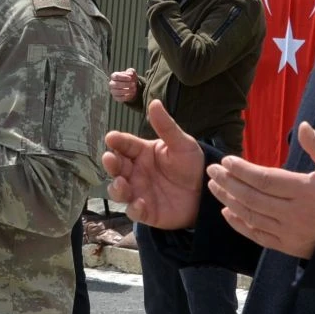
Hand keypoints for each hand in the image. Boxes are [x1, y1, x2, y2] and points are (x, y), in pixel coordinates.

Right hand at [103, 99, 203, 229]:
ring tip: (122, 183)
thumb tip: (154, 102)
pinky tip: (140, 204)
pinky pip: (134, 211)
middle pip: (116, 167)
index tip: (111, 137)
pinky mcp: (146, 211)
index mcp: (141, 153)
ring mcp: (138, 191)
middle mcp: (135, 172)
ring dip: (117, 188)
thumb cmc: (190, 164)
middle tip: (110, 158)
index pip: (125, 144)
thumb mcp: (182, 144)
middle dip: (110, 163)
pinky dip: (134, 209)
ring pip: (119, 190)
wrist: (205, 192)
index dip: (117, 141)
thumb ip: (166, 127)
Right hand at [109, 67, 138, 102]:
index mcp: (114, 76)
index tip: (130, 78)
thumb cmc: (130, 78)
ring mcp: (113, 91)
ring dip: (126, 91)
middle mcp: (112, 84)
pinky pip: (119, 98)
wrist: (132, 87)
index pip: (116, 76)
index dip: (123, 77)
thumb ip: (131, 71)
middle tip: (133, 84)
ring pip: (117, 92)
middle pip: (116, 84)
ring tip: (134, 89)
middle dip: (126, 84)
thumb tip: (130, 73)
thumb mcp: (132, 73)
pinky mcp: (116, 97)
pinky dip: (126, 97)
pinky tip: (132, 94)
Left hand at [207, 122, 314, 258]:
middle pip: (252, 197)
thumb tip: (302, 126)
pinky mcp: (288, 246)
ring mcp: (291, 233)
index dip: (242, 170)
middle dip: (228, 182)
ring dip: (229, 200)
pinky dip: (239, 225)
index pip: (265, 179)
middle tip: (212, 170)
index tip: (227, 160)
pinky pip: (258, 236)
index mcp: (307, 191)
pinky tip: (226, 212)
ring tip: (214, 186)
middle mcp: (296, 214)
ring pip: (251, 216)